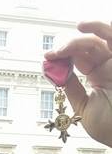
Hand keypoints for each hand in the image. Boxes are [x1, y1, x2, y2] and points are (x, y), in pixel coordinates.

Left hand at [46, 21, 111, 146]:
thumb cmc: (108, 127)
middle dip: (70, 45)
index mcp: (98, 76)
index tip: (48, 57)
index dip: (63, 54)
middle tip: (56, 51)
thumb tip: (57, 71)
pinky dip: (104, 29)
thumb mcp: (83, 107)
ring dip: (91, 29)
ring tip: (78, 26)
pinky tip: (91, 27)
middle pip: (88, 45)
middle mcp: (108, 66)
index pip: (78, 58)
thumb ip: (72, 88)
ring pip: (103, 37)